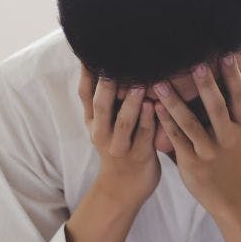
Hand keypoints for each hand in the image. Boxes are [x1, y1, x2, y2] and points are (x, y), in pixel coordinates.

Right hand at [78, 64, 160, 207]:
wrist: (123, 189)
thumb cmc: (119, 147)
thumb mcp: (105, 125)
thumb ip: (107, 100)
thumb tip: (110, 64)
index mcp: (93, 121)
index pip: (85, 94)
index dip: (88, 73)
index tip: (93, 52)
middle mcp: (101, 133)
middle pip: (101, 106)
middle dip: (107, 85)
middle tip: (115, 64)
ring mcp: (119, 146)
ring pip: (124, 122)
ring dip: (131, 102)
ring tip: (140, 85)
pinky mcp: (139, 156)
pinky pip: (145, 137)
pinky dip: (149, 121)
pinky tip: (155, 107)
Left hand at [151, 55, 240, 215]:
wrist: (230, 193)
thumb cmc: (238, 153)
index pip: (240, 97)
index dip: (234, 76)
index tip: (226, 54)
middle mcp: (229, 137)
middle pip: (218, 108)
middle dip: (207, 86)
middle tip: (196, 64)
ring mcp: (209, 151)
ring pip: (191, 124)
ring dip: (175, 102)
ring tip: (160, 83)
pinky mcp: (192, 162)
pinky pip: (177, 139)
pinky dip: (167, 123)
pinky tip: (155, 107)